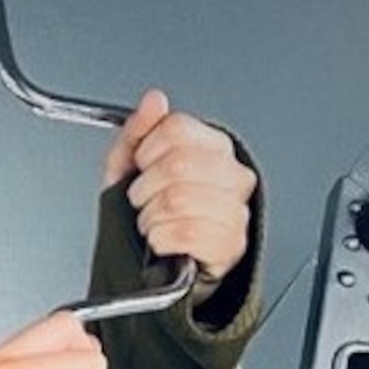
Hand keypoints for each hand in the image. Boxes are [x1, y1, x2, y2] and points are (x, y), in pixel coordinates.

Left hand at [103, 88, 255, 293]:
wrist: (163, 268)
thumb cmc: (155, 216)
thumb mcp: (132, 169)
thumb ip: (138, 131)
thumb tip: (154, 101)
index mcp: (214, 147)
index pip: (177, 128)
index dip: (146, 151)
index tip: (142, 168)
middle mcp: (232, 175)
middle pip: (177, 163)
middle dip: (145, 188)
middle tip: (144, 202)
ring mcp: (236, 210)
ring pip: (179, 199)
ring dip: (151, 217)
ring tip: (153, 223)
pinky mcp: (231, 244)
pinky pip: (187, 232)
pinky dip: (161, 240)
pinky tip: (163, 242)